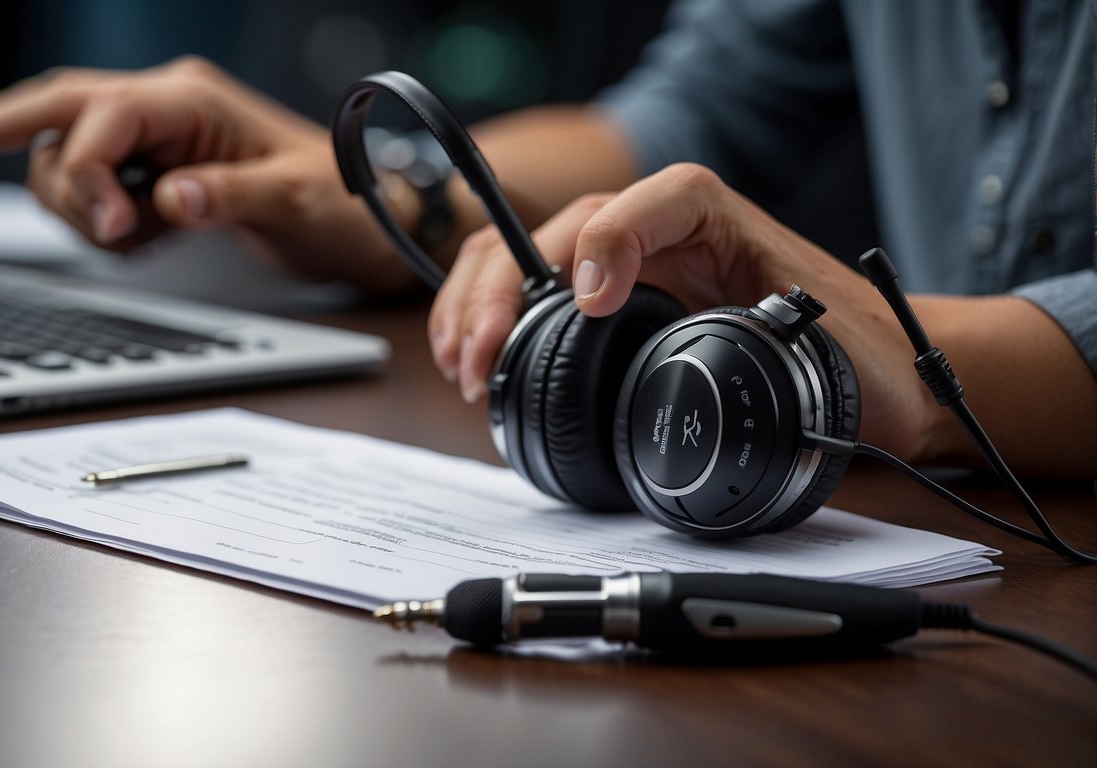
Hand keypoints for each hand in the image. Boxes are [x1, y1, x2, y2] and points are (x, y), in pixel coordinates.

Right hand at [0, 56, 416, 293]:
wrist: (363, 216)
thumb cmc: (340, 201)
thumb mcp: (298, 203)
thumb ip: (232, 199)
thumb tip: (172, 200)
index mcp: (190, 100)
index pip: (97, 117)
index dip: (86, 175)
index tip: (118, 230)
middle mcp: (160, 108)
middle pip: (47, 111)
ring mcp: (151, 139)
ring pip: (59, 159)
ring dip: (72, 208)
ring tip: (136, 240)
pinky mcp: (150, 171)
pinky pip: (87, 190)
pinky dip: (93, 221)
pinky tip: (138, 239)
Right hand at [428, 163, 935, 460]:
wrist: (878, 376)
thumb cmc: (863, 357)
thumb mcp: (830, 349)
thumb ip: (778, 344)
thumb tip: (713, 364)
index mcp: (721, 225)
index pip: (655, 200)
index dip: (607, 243)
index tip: (591, 304)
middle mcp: (667, 236)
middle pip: (561, 227)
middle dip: (504, 288)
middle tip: (481, 357)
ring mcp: (633, 267)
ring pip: (531, 254)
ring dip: (482, 303)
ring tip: (465, 363)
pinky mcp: (616, 303)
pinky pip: (538, 293)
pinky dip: (494, 320)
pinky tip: (480, 361)